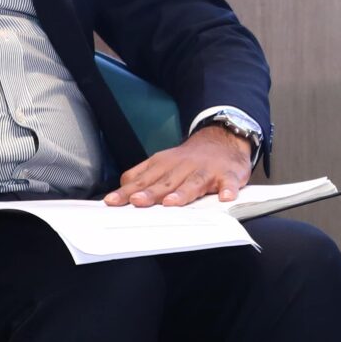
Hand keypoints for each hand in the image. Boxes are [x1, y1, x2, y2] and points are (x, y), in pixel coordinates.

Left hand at [104, 124, 253, 206]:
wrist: (223, 138)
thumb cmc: (189, 159)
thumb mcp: (163, 162)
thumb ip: (142, 176)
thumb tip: (120, 192)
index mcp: (164, 164)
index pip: (142, 180)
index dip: (127, 191)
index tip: (112, 201)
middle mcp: (183, 166)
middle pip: (164, 182)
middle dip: (150, 193)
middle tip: (137, 202)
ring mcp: (206, 170)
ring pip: (192, 183)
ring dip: (182, 193)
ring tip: (171, 203)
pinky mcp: (228, 175)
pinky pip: (228, 183)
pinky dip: (227, 190)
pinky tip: (225, 197)